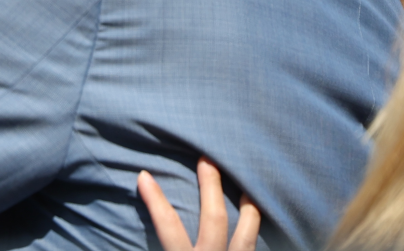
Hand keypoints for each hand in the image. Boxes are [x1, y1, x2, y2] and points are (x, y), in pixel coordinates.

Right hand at [138, 158, 259, 250]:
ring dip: (249, 211)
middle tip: (207, 160)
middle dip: (211, 187)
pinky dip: (259, 235)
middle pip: (215, 219)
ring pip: (247, 237)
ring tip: (249, 190)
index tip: (144, 175)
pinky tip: (258, 226)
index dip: (156, 200)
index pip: (169, 226)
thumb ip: (160, 245)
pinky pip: (257, 249)